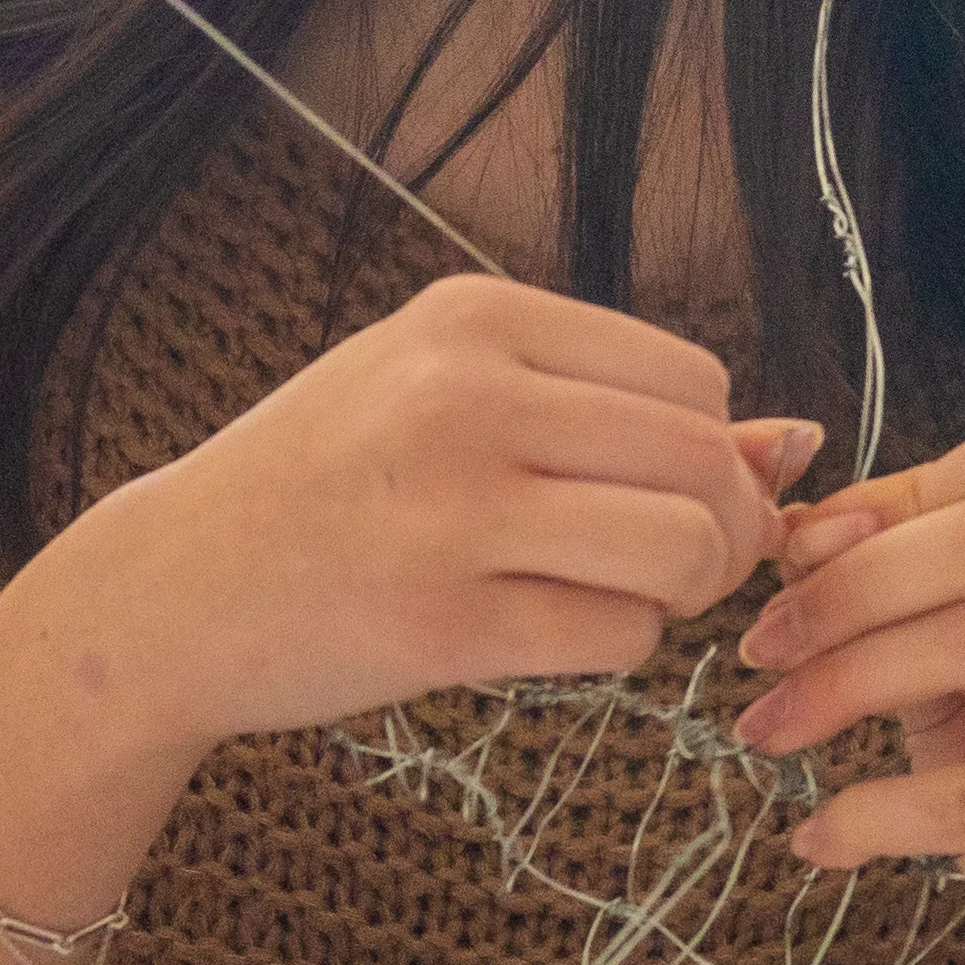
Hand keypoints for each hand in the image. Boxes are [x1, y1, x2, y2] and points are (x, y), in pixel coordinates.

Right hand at [39, 271, 804, 759]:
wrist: (166, 594)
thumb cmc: (333, 484)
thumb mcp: (457, 400)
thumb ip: (617, 411)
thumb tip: (798, 442)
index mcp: (475, 319)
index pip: (693, 381)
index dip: (712, 452)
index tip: (663, 492)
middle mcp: (464, 397)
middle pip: (706, 460)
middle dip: (724, 525)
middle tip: (679, 562)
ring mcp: (449, 511)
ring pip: (684, 547)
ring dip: (684, 589)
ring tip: (622, 594)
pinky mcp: (437, 623)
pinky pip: (619, 635)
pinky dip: (621, 645)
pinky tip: (556, 633)